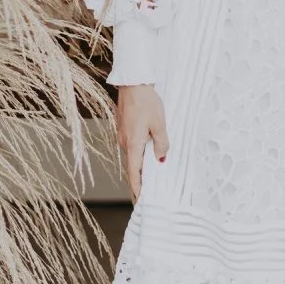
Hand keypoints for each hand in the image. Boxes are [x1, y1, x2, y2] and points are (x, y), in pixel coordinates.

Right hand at [114, 83, 168, 201]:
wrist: (133, 83)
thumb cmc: (146, 102)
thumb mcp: (159, 123)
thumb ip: (161, 143)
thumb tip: (161, 158)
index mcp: (133, 144)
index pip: (133, 172)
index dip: (137, 188)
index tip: (139, 200)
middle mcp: (124, 142)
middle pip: (132, 165)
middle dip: (140, 179)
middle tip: (148, 192)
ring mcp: (122, 134)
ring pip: (132, 154)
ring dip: (140, 164)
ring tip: (151, 174)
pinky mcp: (124, 127)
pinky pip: (131, 145)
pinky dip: (138, 152)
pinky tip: (147, 152)